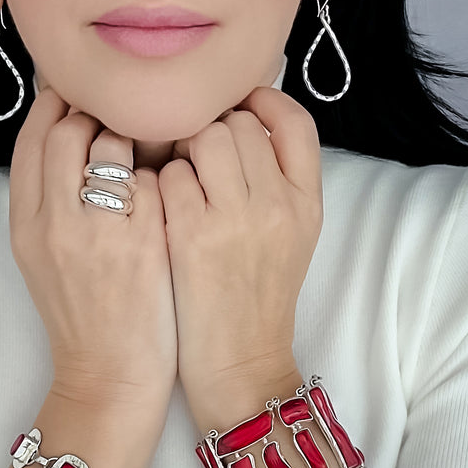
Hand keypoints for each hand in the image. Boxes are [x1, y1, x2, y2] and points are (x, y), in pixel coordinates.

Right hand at [9, 87, 177, 406]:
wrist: (109, 378)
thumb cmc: (82, 319)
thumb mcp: (42, 261)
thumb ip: (48, 204)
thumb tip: (72, 142)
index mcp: (24, 226)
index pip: (33, 139)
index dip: (56, 108)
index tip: (78, 99)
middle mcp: (55, 223)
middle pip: (70, 131)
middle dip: (96, 116)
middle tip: (120, 122)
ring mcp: (100, 231)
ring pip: (113, 145)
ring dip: (134, 141)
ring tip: (149, 156)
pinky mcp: (144, 242)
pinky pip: (154, 179)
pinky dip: (163, 179)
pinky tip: (172, 195)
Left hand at [158, 87, 322, 420]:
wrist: (240, 365)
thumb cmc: (257, 303)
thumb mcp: (292, 241)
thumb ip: (278, 185)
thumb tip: (245, 127)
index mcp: (307, 204)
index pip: (294, 122)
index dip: (262, 103)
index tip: (238, 107)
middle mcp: (277, 204)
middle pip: (241, 122)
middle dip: (212, 132)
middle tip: (197, 161)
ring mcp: (235, 219)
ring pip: (204, 138)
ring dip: (184, 153)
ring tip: (179, 186)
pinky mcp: (192, 237)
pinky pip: (168, 176)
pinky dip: (159, 186)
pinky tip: (160, 213)